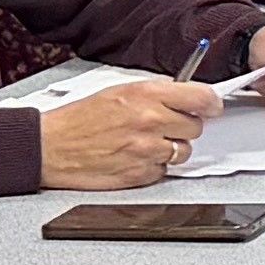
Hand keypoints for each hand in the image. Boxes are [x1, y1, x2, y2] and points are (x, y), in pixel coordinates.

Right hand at [38, 78, 221, 188]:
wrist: (52, 147)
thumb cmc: (79, 119)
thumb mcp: (117, 91)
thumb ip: (154, 93)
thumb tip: (182, 94)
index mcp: (146, 95)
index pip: (201, 98)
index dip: (211, 103)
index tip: (212, 105)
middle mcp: (150, 121)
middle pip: (196, 126)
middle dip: (183, 126)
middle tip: (164, 125)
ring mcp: (147, 150)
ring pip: (182, 151)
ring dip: (170, 148)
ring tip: (144, 142)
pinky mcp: (140, 174)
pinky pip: (163, 171)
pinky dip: (153, 166)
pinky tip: (133, 157)